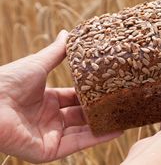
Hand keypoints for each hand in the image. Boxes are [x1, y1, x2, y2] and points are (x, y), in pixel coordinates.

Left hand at [0, 30, 121, 162]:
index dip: (90, 94)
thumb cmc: (8, 81)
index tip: (108, 87)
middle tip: (121, 102)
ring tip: (125, 117)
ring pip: (83, 131)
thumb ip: (56, 53)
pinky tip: (116, 130)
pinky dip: (97, 138)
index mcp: (46, 100)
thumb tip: (67, 34)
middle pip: (80, 115)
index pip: (73, 98)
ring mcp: (49, 135)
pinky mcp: (48, 150)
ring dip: (103, 125)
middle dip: (99, 110)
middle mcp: (49, 119)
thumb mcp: (39, 64)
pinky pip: (77, 144)